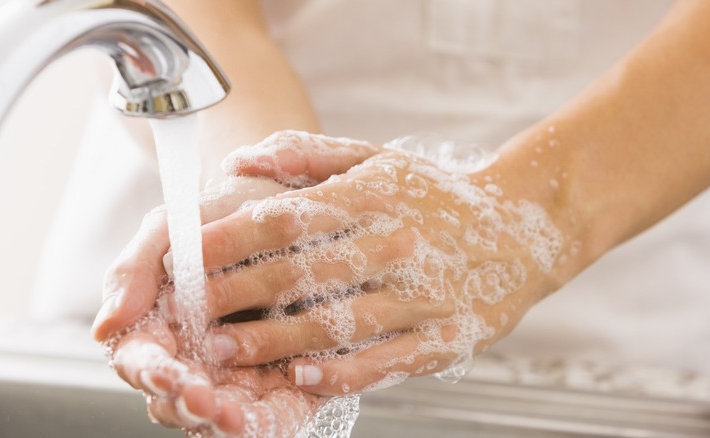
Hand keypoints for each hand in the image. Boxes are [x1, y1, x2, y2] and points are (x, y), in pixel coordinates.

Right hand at [92, 176, 326, 434]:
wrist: (277, 205)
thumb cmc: (216, 217)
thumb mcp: (172, 227)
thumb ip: (134, 269)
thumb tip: (104, 328)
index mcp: (156, 327)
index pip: (142, 362)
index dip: (153, 373)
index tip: (169, 375)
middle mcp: (192, 357)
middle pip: (176, 400)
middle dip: (187, 406)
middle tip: (206, 403)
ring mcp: (234, 371)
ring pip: (217, 415)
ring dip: (222, 423)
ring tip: (234, 419)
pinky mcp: (280, 379)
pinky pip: (271, 414)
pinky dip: (269, 423)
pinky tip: (268, 423)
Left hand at [206, 131, 567, 394]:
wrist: (524, 229)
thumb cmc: (435, 196)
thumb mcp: (377, 160)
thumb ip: (307, 156)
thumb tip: (240, 161)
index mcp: (374, 197)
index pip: (289, 216)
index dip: (231, 238)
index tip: (185, 255)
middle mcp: (397, 243)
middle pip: (305, 274)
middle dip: (241, 296)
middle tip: (191, 316)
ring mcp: (425, 293)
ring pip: (340, 323)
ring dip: (278, 341)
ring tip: (227, 352)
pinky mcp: (448, 336)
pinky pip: (388, 359)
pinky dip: (344, 371)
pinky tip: (303, 376)